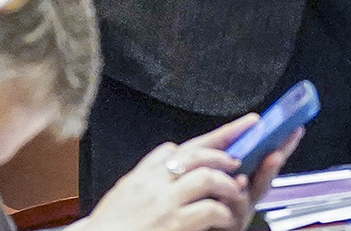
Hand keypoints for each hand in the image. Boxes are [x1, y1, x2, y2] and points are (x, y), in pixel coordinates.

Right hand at [82, 119, 259, 230]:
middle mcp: (154, 182)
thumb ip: (148, 169)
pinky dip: (223, 212)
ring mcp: (164, 201)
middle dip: (225, 153)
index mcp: (144, 174)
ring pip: (207, 176)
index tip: (237, 129)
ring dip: (227, 183)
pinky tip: (225, 217)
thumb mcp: (123, 190)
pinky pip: (209, 209)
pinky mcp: (174, 223)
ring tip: (236, 191)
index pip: (185, 147)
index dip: (216, 136)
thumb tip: (169, 149)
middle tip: (240, 160)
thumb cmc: (109, 226)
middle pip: (198, 154)